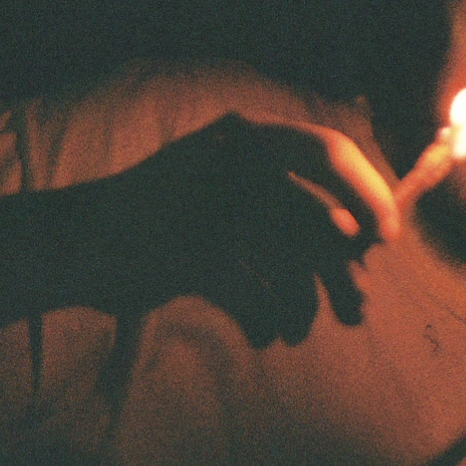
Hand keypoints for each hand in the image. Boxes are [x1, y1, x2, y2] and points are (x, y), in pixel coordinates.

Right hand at [97, 113, 400, 343]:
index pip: (331, 149)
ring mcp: (213, 205)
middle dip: (346, 271)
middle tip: (357, 309)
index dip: (370, 194)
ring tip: (297, 329)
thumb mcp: (226, 184)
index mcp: (246, 133)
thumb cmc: (167, 214)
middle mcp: (234, 160)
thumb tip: (364, 241)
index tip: (388, 237)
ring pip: (294, 268)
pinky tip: (261, 331)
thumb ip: (286, 199)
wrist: (78, 239)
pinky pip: (257, 298)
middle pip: (323, 217)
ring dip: (304, 308)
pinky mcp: (193, 253)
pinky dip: (265, 321)